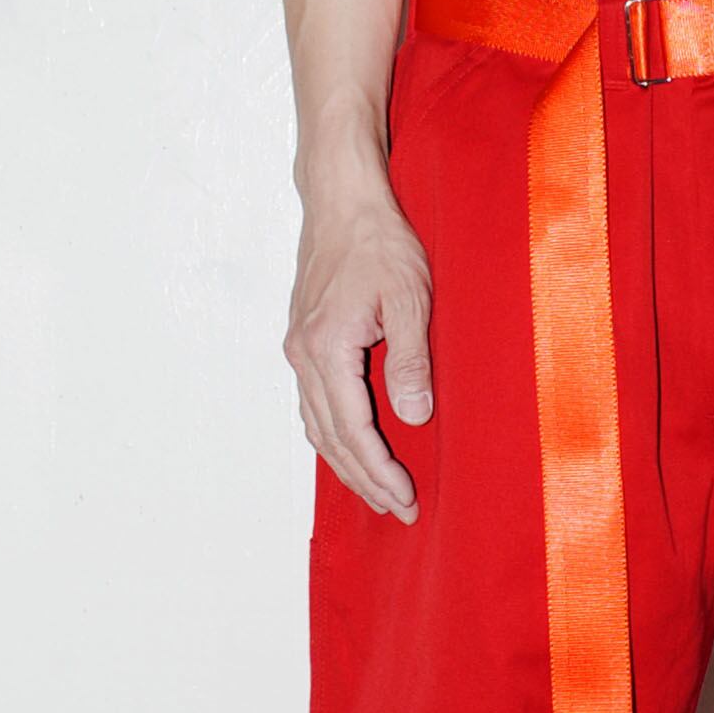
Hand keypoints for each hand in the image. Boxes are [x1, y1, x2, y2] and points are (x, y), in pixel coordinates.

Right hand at [285, 170, 433, 521]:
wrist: (342, 202)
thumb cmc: (379, 242)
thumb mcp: (411, 298)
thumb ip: (410, 360)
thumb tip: (414, 416)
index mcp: (327, 347)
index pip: (352, 429)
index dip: (379, 470)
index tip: (405, 499)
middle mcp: (303, 355)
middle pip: (330, 438)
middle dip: (364, 480)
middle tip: (398, 510)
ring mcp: (299, 350)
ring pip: (317, 426)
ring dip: (346, 464)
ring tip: (378, 492)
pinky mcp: (304, 343)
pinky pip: (314, 406)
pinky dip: (333, 437)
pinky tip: (352, 451)